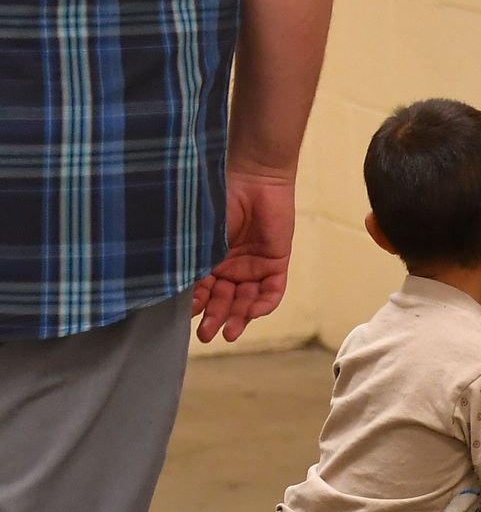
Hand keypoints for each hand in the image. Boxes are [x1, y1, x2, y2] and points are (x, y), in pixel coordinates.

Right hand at [194, 166, 296, 341]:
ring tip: (228, 334)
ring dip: (237, 318)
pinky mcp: (276, 262)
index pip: (201, 290)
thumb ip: (192, 258)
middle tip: (206, 335)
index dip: (196, 304)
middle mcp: (230, 266)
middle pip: (223, 300)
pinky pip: (271, 291)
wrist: (254, 176)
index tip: (186, 314)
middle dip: (215, 318)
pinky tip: (250, 313)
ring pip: (246, 300)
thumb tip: (172, 286)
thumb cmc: (218, 198)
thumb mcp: (199, 233)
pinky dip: (262, 304)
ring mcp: (253, 265)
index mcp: (208, 259)